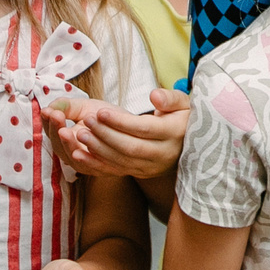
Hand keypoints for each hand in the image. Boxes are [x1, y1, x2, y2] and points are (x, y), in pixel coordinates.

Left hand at [42, 89, 188, 178]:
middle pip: (130, 147)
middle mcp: (163, 154)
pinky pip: (116, 170)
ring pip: (121, 161)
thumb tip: (155, 96)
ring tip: (79, 134)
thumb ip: (170, 98)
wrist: (190, 144)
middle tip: (85, 122)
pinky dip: (97, 163)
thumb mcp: (184, 104)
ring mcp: (151, 167)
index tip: (100, 112)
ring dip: (98, 149)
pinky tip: (79, 155)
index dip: (120, 122)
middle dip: (105, 135)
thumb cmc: (183, 118)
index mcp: (173, 134)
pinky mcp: (141, 173)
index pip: (143, 129)